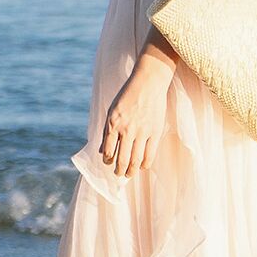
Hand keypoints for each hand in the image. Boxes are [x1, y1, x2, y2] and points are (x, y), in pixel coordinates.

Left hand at [100, 52, 173, 175]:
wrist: (148, 82)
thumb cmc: (128, 96)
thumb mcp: (112, 111)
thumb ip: (107, 131)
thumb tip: (102, 151)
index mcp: (113, 124)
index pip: (107, 151)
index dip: (107, 160)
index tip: (108, 163)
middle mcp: (126, 130)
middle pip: (121, 159)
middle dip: (119, 171)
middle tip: (118, 174)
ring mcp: (141, 132)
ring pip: (135, 160)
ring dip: (131, 171)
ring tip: (129, 174)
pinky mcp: (155, 132)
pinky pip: (149, 154)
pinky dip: (144, 164)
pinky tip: (142, 166)